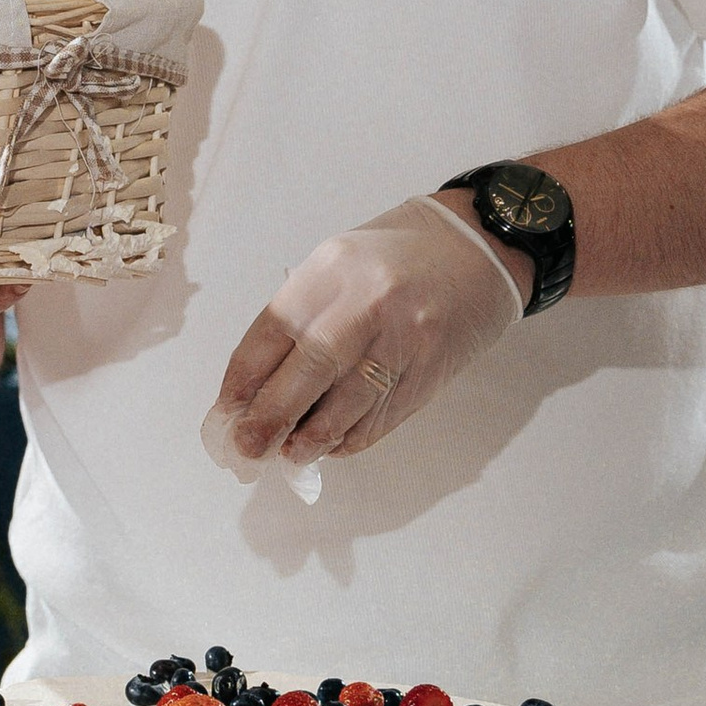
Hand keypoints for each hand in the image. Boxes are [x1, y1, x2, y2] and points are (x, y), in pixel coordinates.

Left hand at [204, 193, 524, 470]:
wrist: (480, 250)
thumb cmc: (397, 257)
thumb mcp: (339, 264)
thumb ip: (302, 316)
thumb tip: (256, 388)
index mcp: (332, 268)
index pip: (272, 332)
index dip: (242, 380)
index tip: (225, 412)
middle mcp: (368, 301)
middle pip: (306, 372)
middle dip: (268, 419)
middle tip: (245, 449)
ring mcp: (405, 337)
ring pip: (346, 405)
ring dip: (309, 439)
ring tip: (287, 455)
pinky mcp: (431, 370)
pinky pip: (381, 417)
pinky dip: (350, 438)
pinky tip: (330, 445)